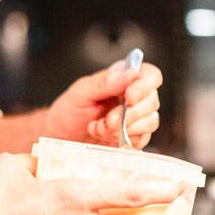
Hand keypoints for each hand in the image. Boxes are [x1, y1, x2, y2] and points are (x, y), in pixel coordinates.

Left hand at [44, 61, 162, 148]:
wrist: (61, 138)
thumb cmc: (69, 112)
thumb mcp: (80, 92)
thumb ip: (104, 82)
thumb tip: (130, 74)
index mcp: (123, 78)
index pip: (149, 75)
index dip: (145, 86)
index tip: (130, 97)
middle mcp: (134, 97)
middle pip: (152, 101)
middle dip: (130, 114)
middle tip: (108, 120)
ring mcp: (136, 118)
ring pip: (150, 121)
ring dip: (124, 128)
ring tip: (100, 128)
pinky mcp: (134, 137)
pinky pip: (143, 139)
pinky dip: (125, 140)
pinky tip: (106, 136)